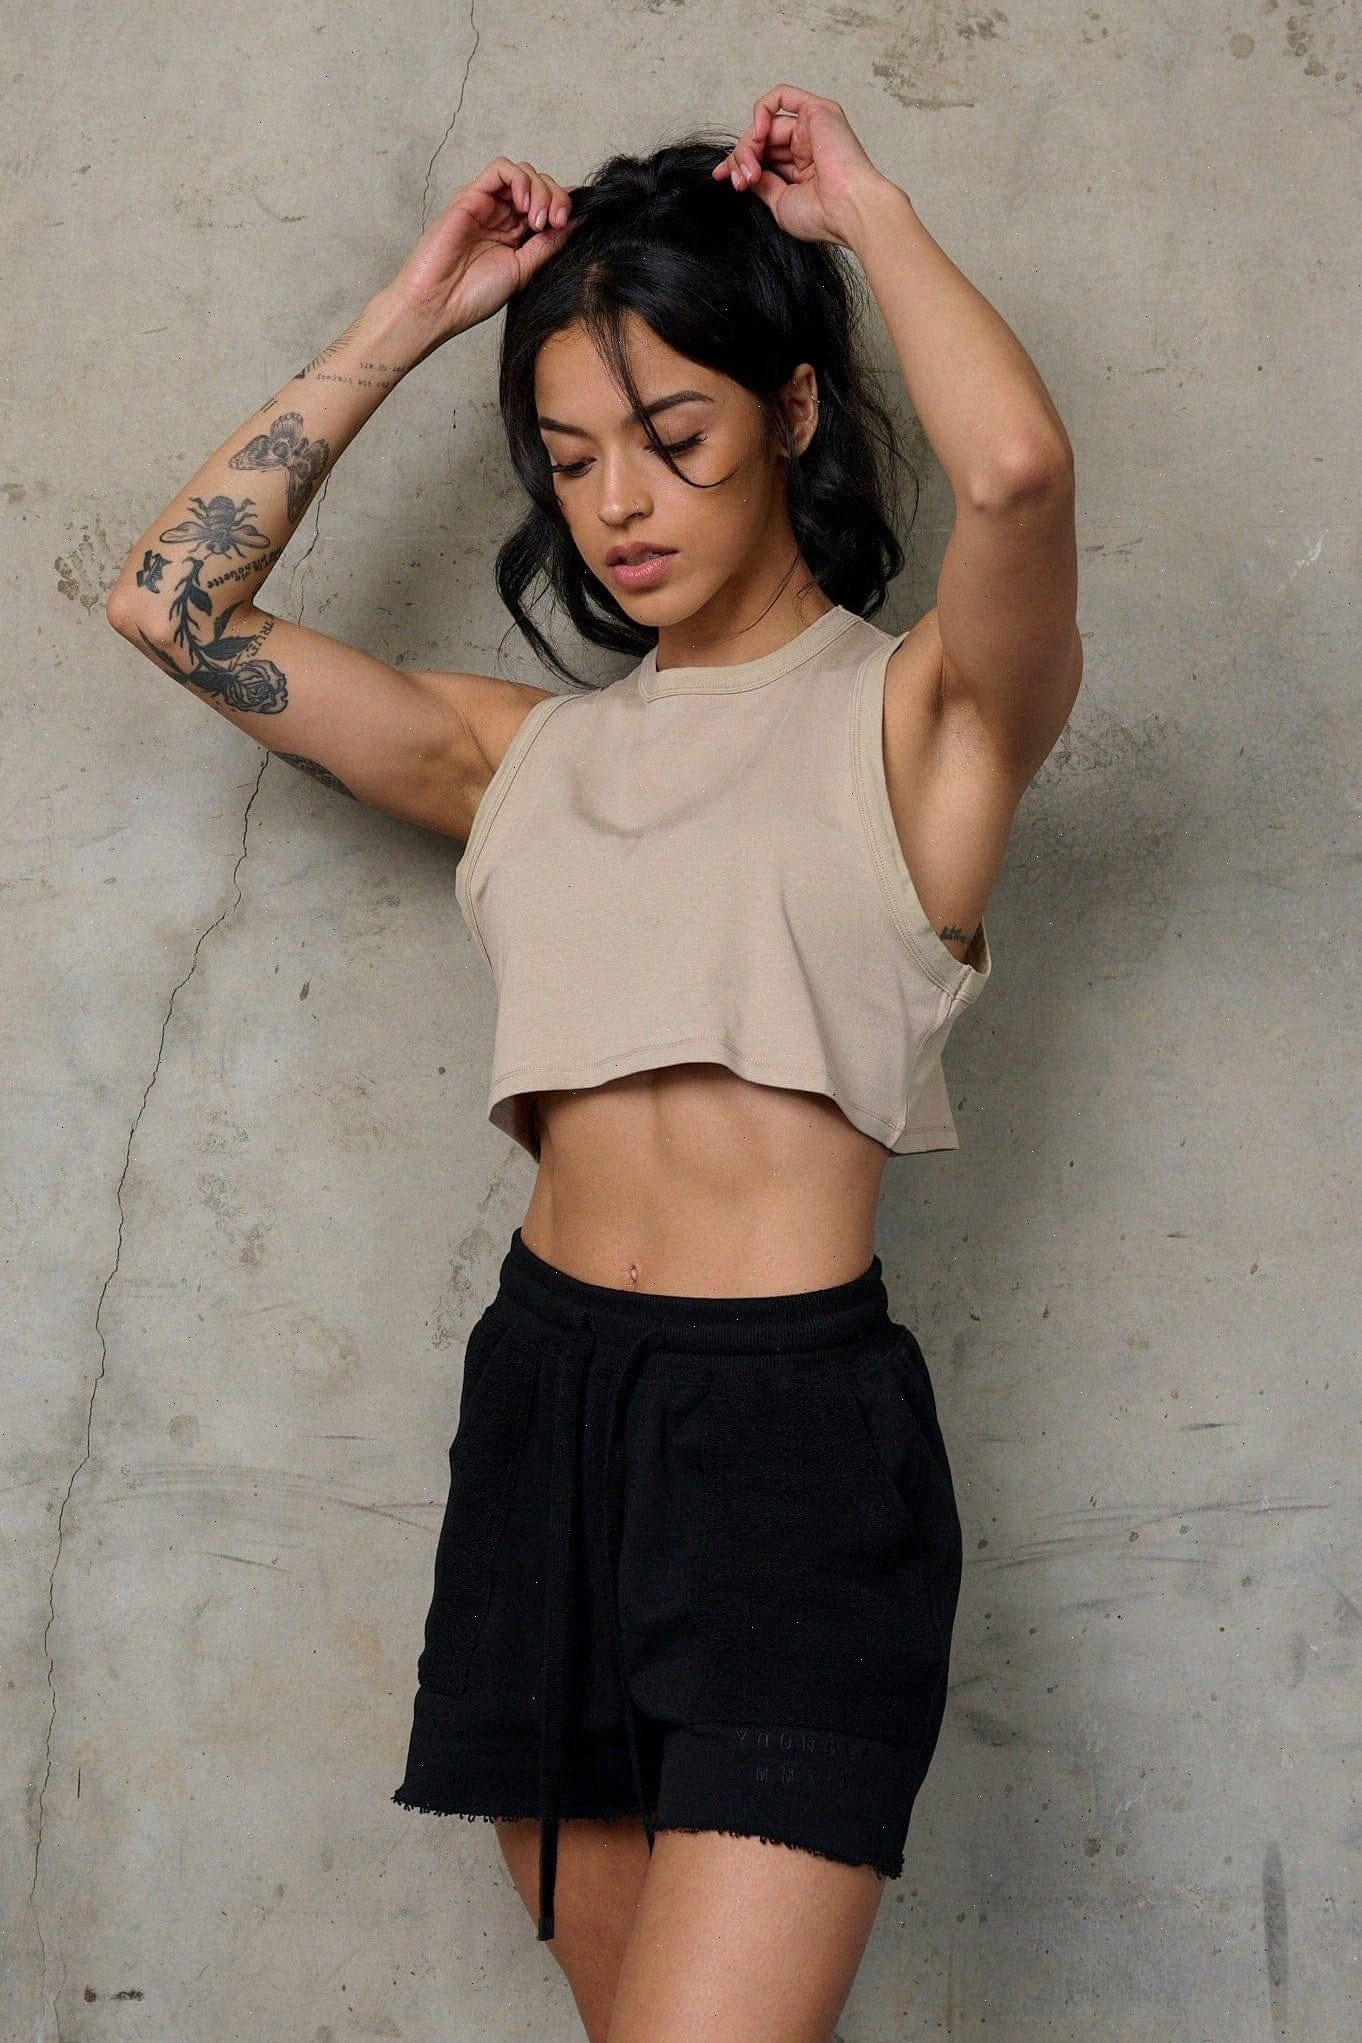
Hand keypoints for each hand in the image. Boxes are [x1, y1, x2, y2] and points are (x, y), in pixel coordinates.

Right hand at [383, 156, 574, 341]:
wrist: (439, 303)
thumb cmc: (474, 295)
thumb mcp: (524, 270)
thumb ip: (549, 244)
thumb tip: (579, 221)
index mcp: (518, 236)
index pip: (549, 205)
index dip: (564, 207)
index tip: (568, 226)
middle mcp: (504, 217)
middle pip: (541, 185)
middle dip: (556, 198)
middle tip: (554, 223)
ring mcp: (488, 204)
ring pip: (524, 173)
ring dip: (540, 190)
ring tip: (537, 219)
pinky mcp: (471, 195)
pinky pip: (501, 169)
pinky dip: (519, 179)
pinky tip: (523, 204)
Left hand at [711, 86, 893, 248]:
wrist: (847, 209)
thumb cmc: (822, 215)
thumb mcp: (779, 203)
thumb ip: (762, 183)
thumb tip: (743, 172)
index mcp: (802, 170)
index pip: (762, 156)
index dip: (738, 162)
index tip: (720, 177)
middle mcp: (807, 146)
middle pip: (760, 140)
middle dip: (741, 157)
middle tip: (739, 179)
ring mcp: (812, 127)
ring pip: (766, 123)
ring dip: (749, 145)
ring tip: (751, 168)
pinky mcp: (817, 111)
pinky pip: (781, 96)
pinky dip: (762, 110)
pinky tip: (757, 133)